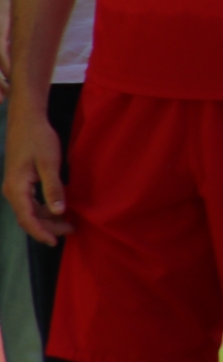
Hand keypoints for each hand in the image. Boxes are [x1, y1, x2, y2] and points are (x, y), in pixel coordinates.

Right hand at [4, 108, 67, 245]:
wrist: (27, 119)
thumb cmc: (38, 138)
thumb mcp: (50, 163)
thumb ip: (53, 188)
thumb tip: (59, 211)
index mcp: (17, 188)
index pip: (27, 219)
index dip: (42, 232)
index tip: (56, 242)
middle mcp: (12, 191)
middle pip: (29, 217)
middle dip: (49, 226)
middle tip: (71, 229)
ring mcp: (14, 186)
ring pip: (30, 210)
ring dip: (48, 218)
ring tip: (69, 221)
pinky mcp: (20, 181)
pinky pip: (31, 201)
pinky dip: (45, 207)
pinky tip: (60, 206)